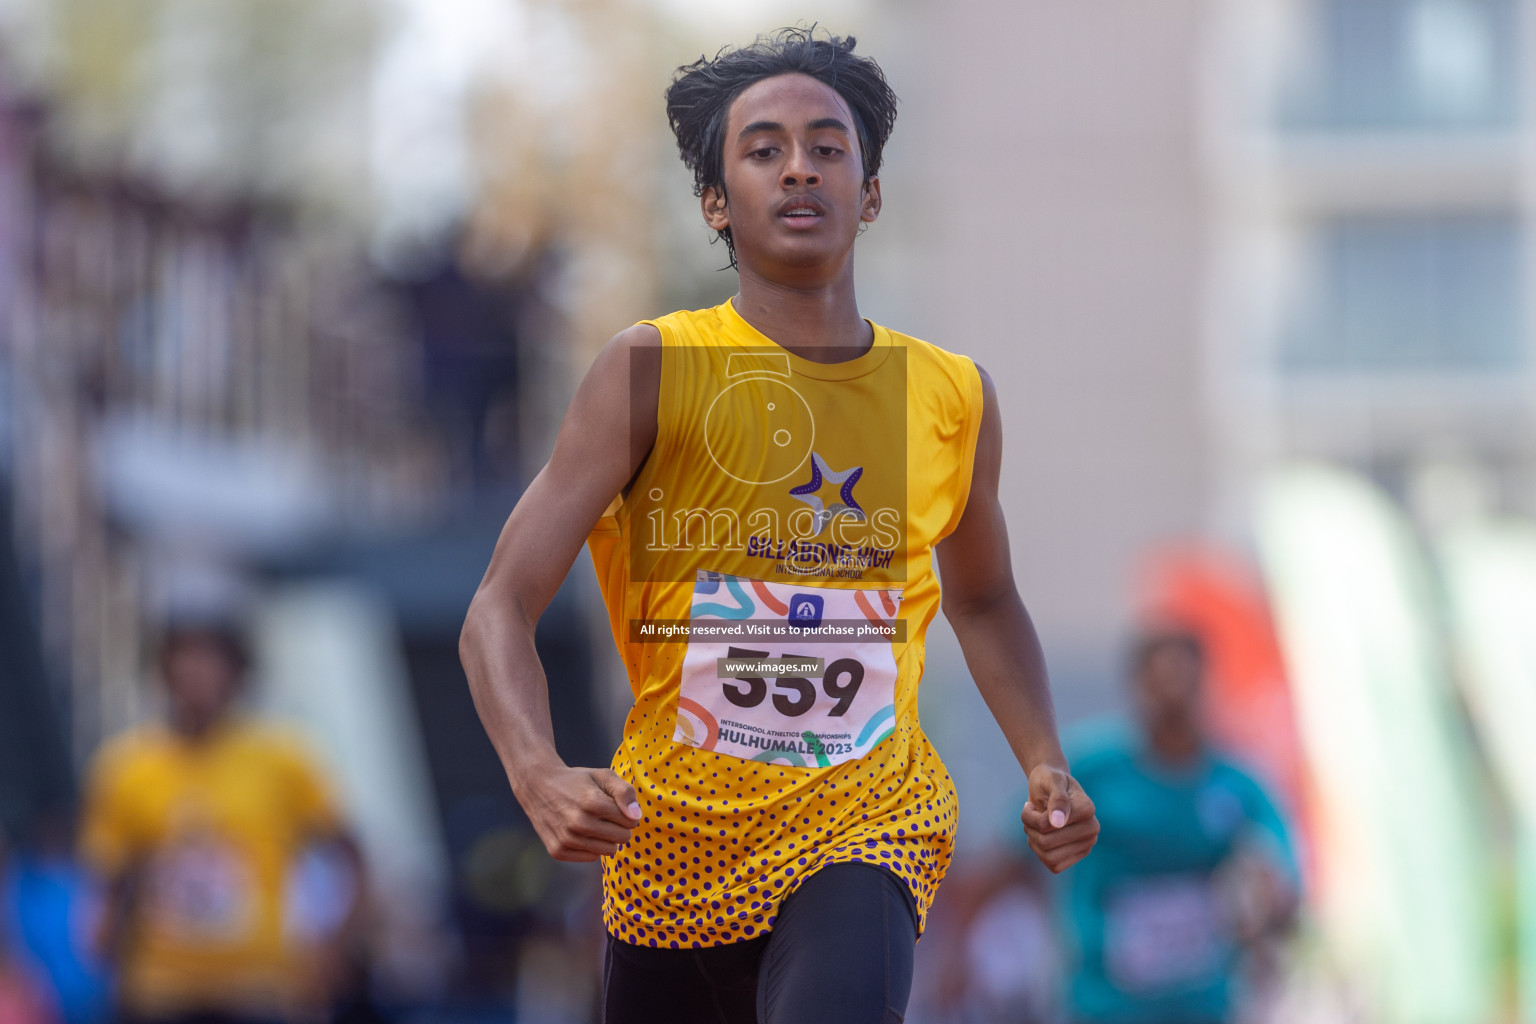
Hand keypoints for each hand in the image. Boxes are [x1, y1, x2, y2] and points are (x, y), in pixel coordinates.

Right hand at [517, 765, 642, 861]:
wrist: (538, 786)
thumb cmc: (577, 781)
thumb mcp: (603, 776)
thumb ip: (625, 792)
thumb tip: (636, 817)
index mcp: (592, 802)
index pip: (630, 822)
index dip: (627, 813)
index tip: (615, 806)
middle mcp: (578, 823)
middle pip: (622, 838)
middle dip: (620, 827)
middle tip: (605, 815)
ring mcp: (566, 839)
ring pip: (609, 851)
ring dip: (607, 838)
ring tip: (594, 823)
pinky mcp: (558, 851)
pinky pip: (592, 857)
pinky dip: (591, 846)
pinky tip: (580, 832)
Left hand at [1020, 763, 1097, 873]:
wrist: (1049, 787)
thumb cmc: (1049, 781)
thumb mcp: (1051, 781)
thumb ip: (1057, 798)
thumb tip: (1058, 822)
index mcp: (1088, 808)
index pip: (1048, 825)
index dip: (1031, 816)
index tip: (1029, 804)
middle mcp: (1092, 829)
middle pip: (1047, 843)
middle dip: (1030, 828)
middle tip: (1029, 813)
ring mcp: (1086, 845)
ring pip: (1049, 856)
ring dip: (1034, 841)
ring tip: (1033, 825)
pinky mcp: (1077, 856)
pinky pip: (1053, 865)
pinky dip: (1040, 852)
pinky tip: (1040, 836)